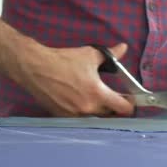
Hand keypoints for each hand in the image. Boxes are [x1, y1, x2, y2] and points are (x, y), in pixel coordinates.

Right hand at [13, 41, 134, 116]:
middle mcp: (88, 109)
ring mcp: (74, 115)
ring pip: (95, 119)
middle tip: (113, 98)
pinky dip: (84, 113)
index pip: (123, 108)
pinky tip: (81, 103)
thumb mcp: (90, 54)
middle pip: (110, 116)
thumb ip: (110, 55)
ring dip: (99, 112)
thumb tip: (123, 48)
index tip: (130, 100)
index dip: (130, 105)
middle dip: (114, 108)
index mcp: (97, 94)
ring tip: (96, 100)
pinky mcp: (63, 117)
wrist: (36, 68)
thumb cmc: (63, 61)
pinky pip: (80, 119)